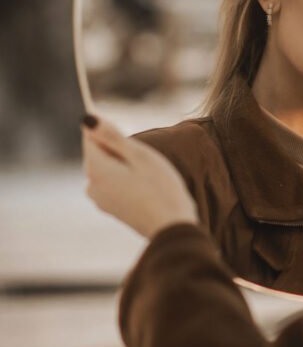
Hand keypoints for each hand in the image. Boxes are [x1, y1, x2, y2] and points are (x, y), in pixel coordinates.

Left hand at [82, 116, 198, 238]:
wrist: (172, 227)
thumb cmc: (161, 188)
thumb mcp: (140, 155)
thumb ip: (112, 136)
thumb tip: (86, 119)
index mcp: (96, 170)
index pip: (90, 136)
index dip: (109, 129)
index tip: (129, 136)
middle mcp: (91, 185)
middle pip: (98, 152)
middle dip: (118, 148)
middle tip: (144, 159)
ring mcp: (100, 199)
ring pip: (106, 167)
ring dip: (123, 163)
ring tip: (147, 175)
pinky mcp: (110, 208)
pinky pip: (112, 182)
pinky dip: (125, 177)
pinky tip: (145, 187)